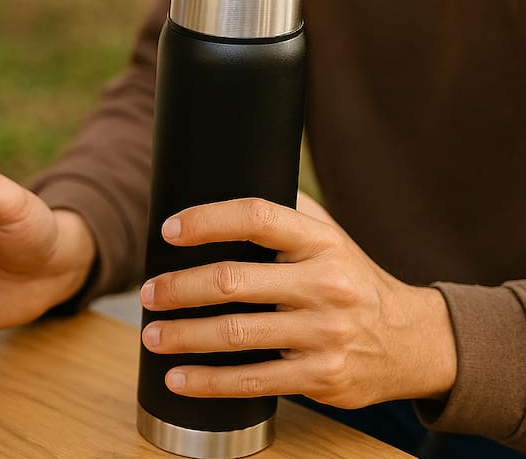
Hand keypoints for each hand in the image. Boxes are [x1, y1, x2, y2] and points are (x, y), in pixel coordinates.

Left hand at [140, 194, 456, 407]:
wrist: (414, 342)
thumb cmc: (352, 281)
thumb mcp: (331, 238)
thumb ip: (285, 211)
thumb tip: (223, 182)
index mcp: (321, 242)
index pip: (257, 218)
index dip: (207, 221)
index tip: (169, 231)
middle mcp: (326, 284)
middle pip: (233, 281)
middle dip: (179, 288)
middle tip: (148, 293)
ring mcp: (326, 333)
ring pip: (236, 334)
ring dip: (184, 336)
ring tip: (151, 335)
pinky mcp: (323, 376)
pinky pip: (254, 380)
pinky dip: (209, 381)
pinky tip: (179, 378)